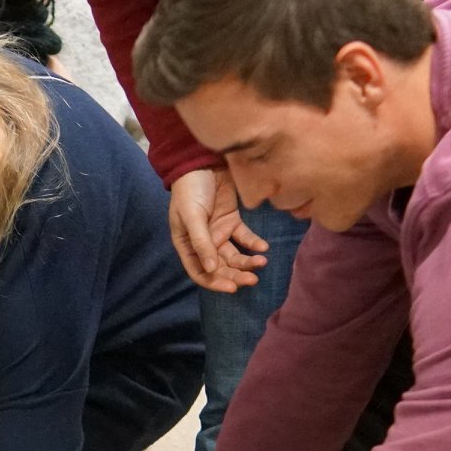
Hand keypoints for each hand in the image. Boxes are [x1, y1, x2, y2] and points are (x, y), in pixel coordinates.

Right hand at [168, 167, 268, 293]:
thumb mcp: (192, 216)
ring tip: (262, 262)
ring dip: (247, 262)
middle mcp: (203, 243)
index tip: (232, 288)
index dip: (215, 283)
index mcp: (187, 245)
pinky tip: (263, 248)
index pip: (199, 272)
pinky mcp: (232, 221)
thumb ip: (202, 243)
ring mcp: (219, 232)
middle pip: (220, 267)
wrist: (201, 162)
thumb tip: (211, 270)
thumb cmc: (190, 190)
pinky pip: (245, 238)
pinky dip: (254, 244)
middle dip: (235, 275)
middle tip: (252, 279)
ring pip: (235, 256)